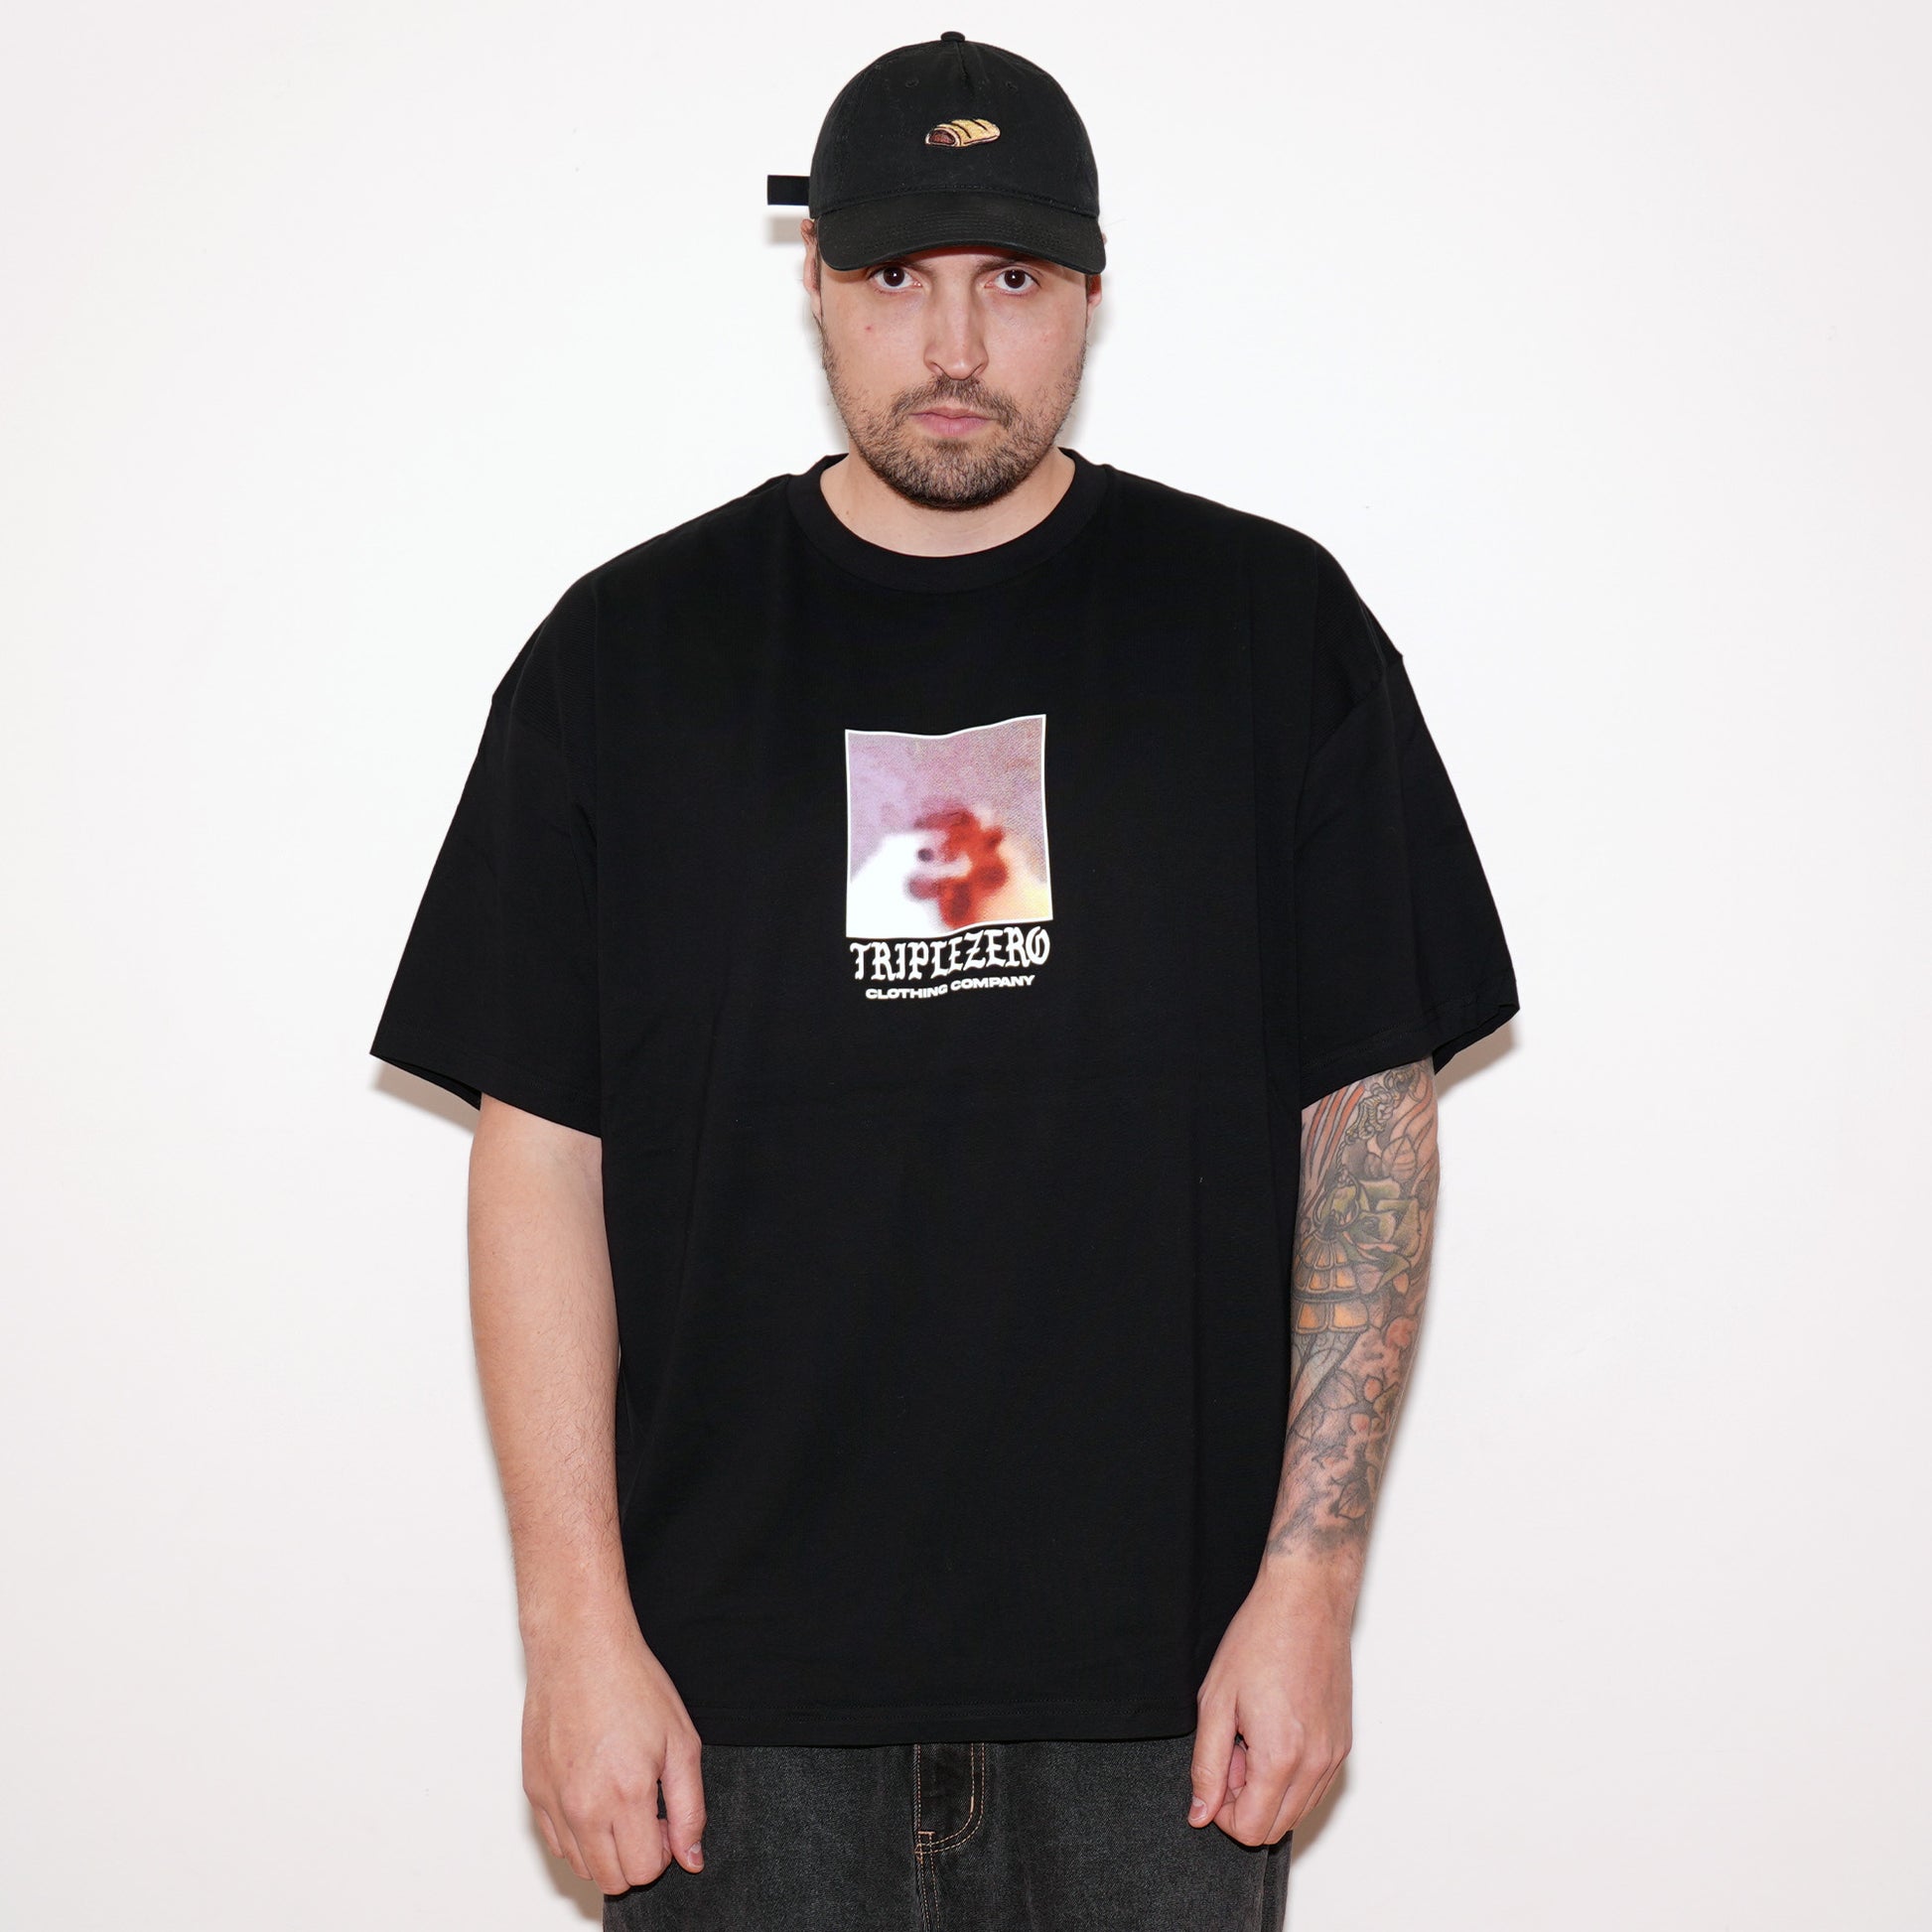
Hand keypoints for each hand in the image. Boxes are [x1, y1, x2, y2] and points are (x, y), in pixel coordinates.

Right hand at [521, 1609, 706, 1894]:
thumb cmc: (631, 1683)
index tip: (666, 1821)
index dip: (664, 1851)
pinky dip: (577, 1834)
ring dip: (605, 1849)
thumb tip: (690, 1857)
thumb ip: (691, 1808)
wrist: (580, 1647)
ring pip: (581, 1865)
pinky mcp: (533, 1791)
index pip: (644, 1871)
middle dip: (635, 1857)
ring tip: (620, 1800)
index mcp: (625, 1794)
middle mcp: (582, 1806)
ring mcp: (553, 1801)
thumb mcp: (681, 1742)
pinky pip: (556, 1842)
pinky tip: (594, 1794)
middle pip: (611, 1879)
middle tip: (646, 1813)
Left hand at [1188, 1565, 1353, 1845]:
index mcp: (1282, 1757)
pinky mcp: (1342, 1743)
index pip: (1251, 1831)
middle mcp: (1317, 1764)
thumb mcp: (1215, 1702)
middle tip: (1231, 1751)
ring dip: (1268, 1790)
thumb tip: (1201, 1814)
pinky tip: (1273, 1730)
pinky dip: (1290, 1775)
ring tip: (1251, 1737)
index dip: (1222, 1812)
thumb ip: (1206, 1766)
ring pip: (1298, 1810)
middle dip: (1244, 1802)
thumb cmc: (1260, 1639)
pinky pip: (1314, 1786)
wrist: (1306, 1601)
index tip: (1215, 1772)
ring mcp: (1335, 1755)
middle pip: (1276, 1828)